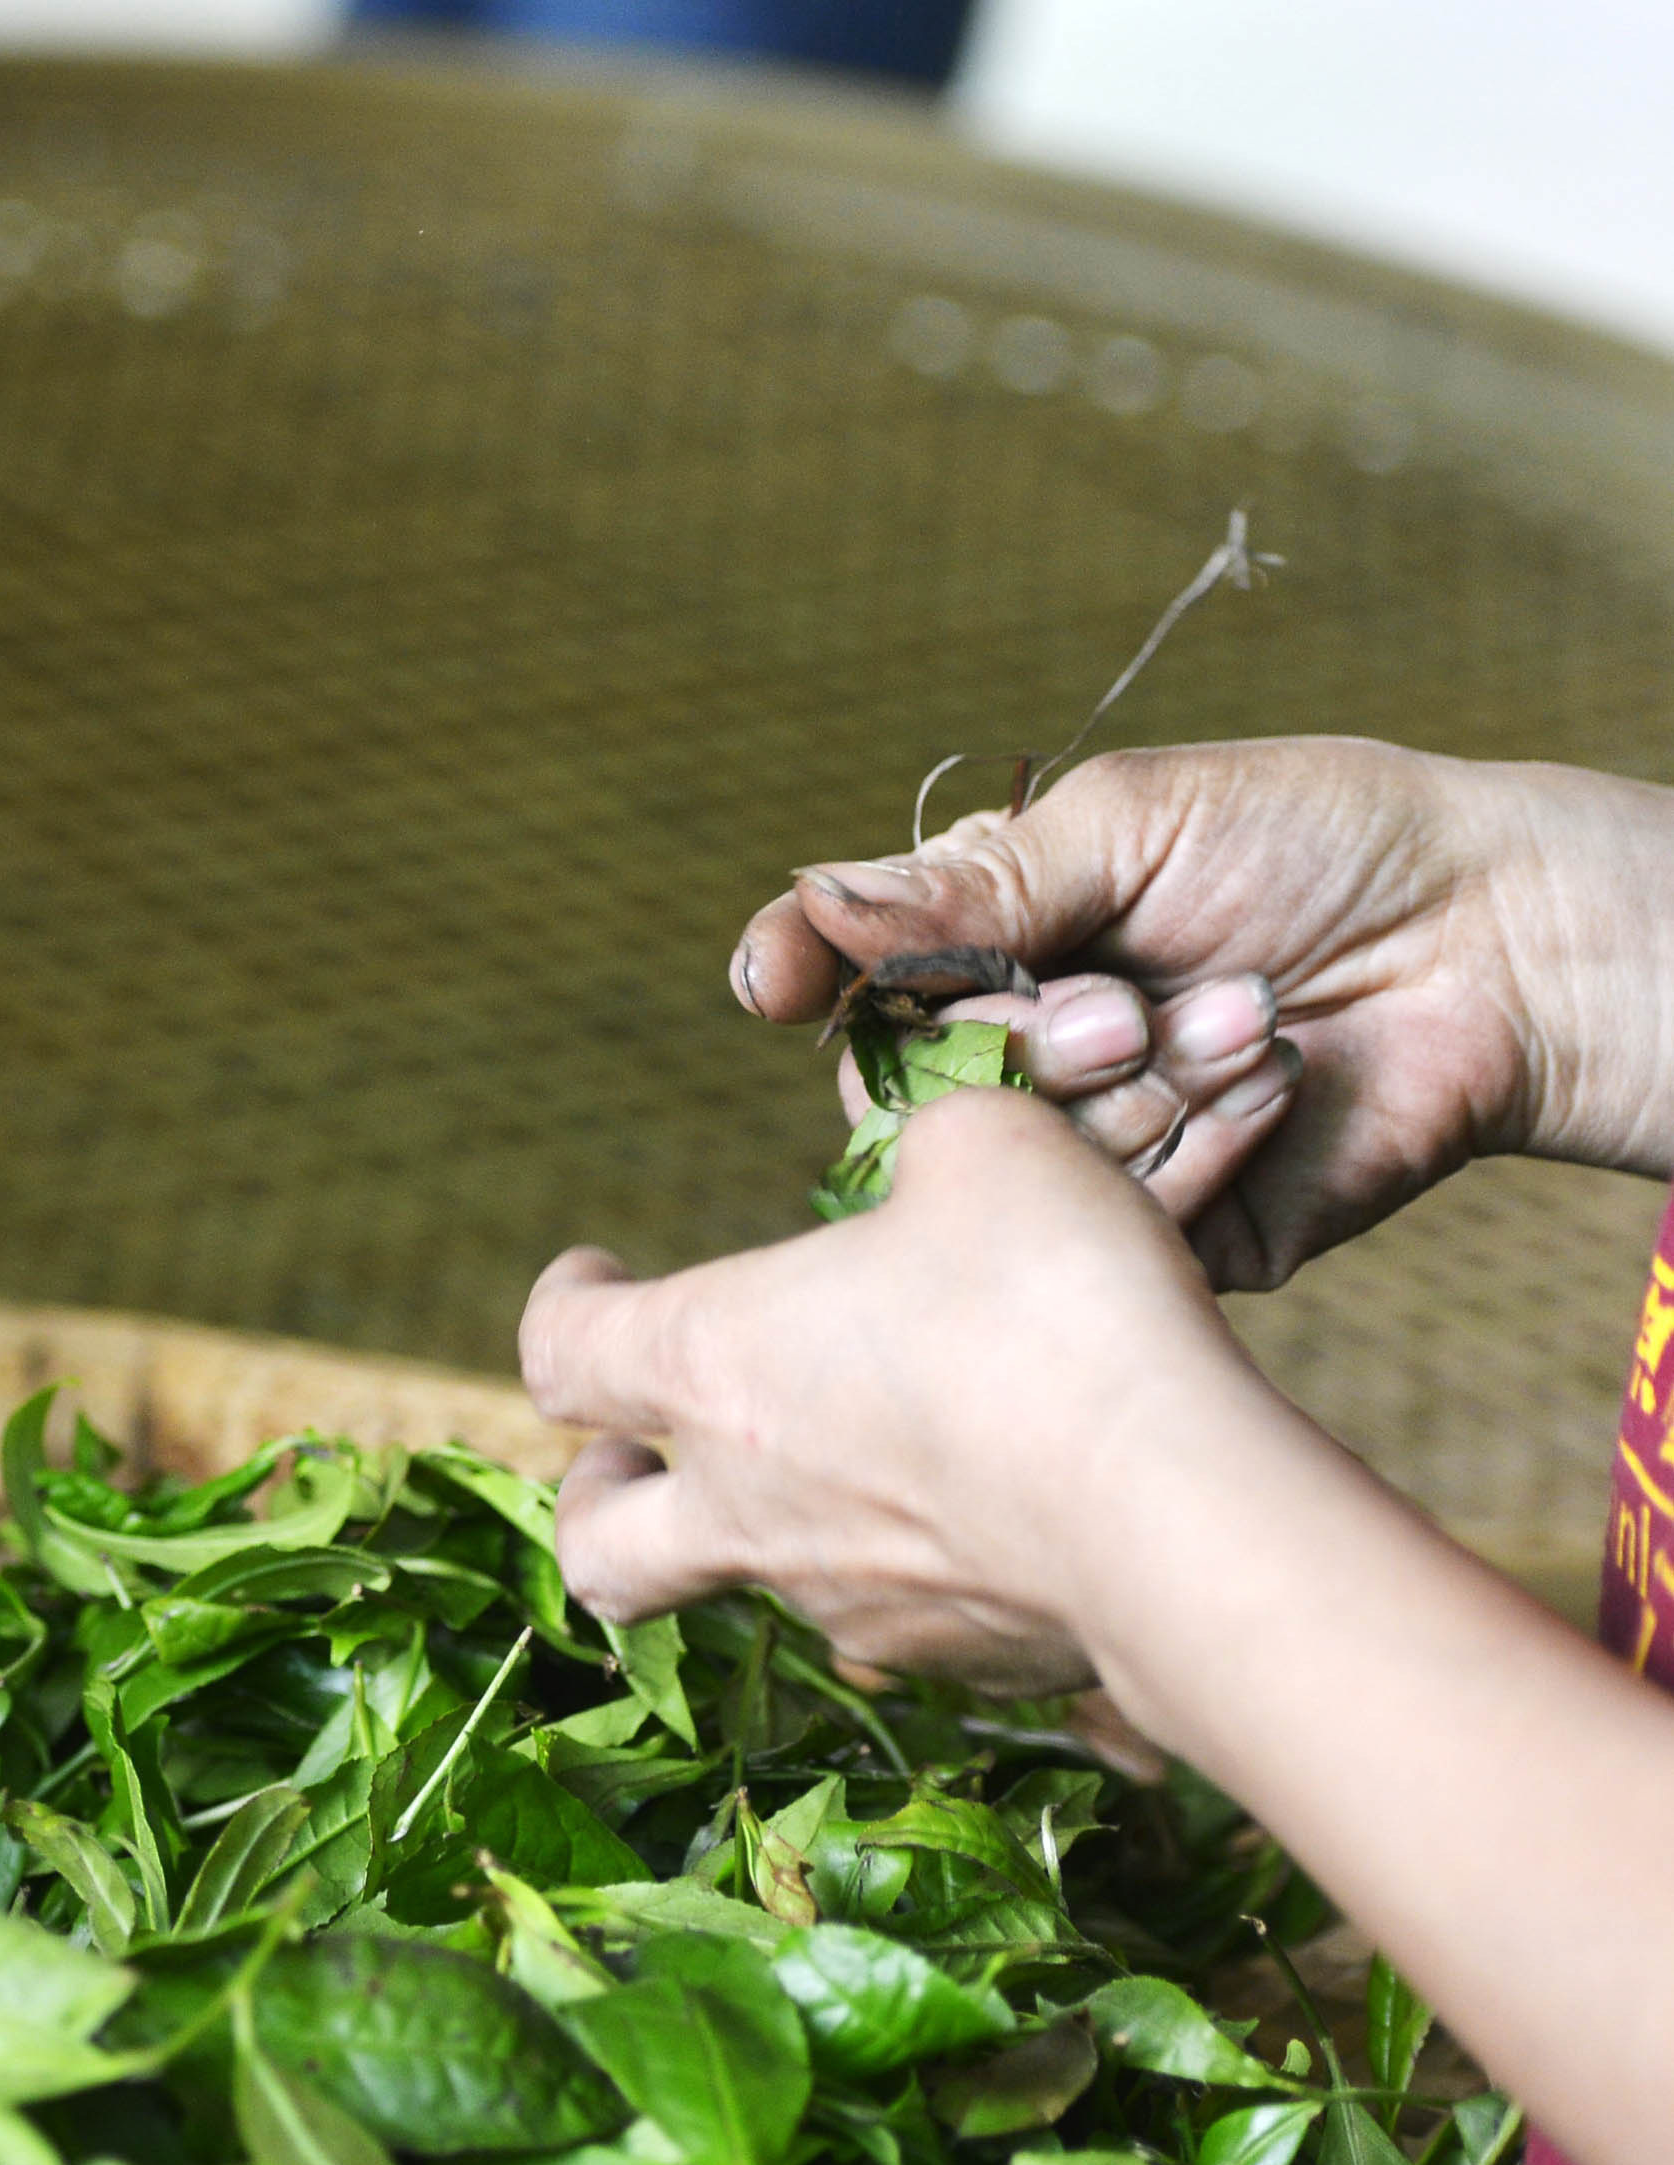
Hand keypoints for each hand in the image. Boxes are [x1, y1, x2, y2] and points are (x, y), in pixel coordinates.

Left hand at [522, 1091, 1277, 1688]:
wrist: (1178, 1512)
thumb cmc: (1055, 1309)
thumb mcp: (989, 1151)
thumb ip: (929, 1148)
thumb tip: (934, 1169)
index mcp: (712, 1366)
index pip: (558, 1351)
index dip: (560, 1303)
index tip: (593, 1272)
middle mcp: (744, 1505)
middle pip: (595, 1541)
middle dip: (597, 1495)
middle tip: (635, 1452)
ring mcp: (840, 1600)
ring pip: (761, 1579)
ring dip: (782, 1521)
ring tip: (875, 1454)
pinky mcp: (950, 1659)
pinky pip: (903, 1618)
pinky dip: (918, 1568)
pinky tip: (1005, 1512)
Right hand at [732, 738, 1673, 1287]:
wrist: (1503, 947)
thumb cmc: (1332, 845)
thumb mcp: (1136, 822)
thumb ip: (973, 884)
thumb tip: (810, 908)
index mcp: (1001, 942)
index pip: (856, 973)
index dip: (803, 973)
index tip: (769, 979)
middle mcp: (1026, 1054)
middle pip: (908, 1086)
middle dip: (1010, 1044)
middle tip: (1119, 1009)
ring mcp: (1090, 1149)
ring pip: (1008, 1162)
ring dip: (1125, 1089)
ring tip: (1246, 1020)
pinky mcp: (1166, 1234)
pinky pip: (1110, 1224)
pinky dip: (1190, 1146)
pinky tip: (1270, 1081)